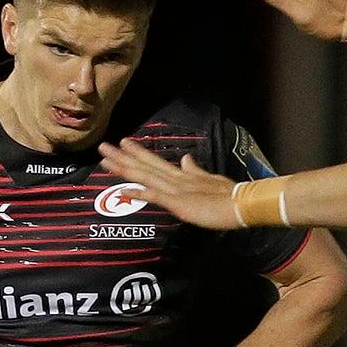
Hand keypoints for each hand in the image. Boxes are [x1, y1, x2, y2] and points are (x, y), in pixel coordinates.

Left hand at [97, 140, 238, 230]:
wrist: (242, 204)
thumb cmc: (230, 196)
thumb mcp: (210, 180)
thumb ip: (195, 171)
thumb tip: (185, 159)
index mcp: (183, 175)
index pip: (156, 162)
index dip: (138, 153)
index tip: (124, 143)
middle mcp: (176, 178)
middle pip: (145, 165)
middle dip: (123, 155)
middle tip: (103, 146)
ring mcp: (176, 189)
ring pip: (145, 175)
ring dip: (124, 167)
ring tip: (105, 158)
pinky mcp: (179, 202)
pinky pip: (154, 196)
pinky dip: (138, 192)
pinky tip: (123, 190)